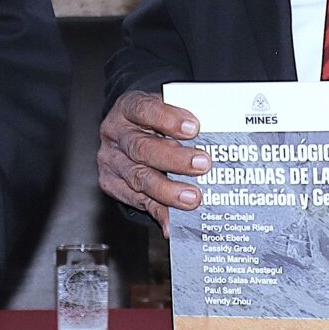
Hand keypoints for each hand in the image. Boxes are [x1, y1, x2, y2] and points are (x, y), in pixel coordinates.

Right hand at [95, 90, 207, 231]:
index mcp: (128, 108)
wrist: (129, 131)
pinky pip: (137, 201)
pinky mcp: (111, 183)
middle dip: (174, 159)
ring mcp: (112, 160)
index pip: (144, 109)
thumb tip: (217, 133)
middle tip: (202, 164)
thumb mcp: (166, 108)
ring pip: (139, 178)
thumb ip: (184, 119)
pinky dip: (158, 212)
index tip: (194, 128)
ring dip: (168, 191)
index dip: (168, 118)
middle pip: (142, 148)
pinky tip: (172, 222)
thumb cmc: (153, 119)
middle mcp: (116, 134)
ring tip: (193, 198)